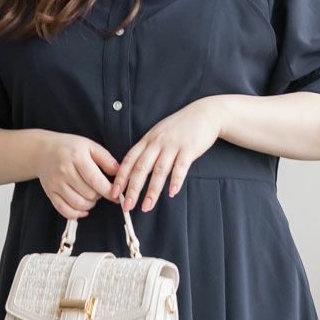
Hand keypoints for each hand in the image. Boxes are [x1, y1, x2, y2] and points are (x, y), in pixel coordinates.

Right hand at [35, 131, 119, 219]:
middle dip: (99, 196)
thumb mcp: (89, 146)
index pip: (95, 180)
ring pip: (79, 205)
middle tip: (99, 189)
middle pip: (89, 194)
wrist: (42, 151)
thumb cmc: (69, 148)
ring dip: (90, 205)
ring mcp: (56, 184)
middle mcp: (65, 171)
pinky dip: (77, 214)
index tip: (117, 196)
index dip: (109, 191)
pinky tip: (83, 209)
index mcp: (77, 157)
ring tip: (91, 196)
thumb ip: (106, 159)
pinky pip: (65, 211)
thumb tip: (119, 173)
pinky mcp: (50, 193)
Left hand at [110, 97, 225, 211]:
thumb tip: (133, 172)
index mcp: (147, 140)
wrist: (204, 113)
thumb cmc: (180, 128)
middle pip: (141, 168)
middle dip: (132, 189)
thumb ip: (147, 151)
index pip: (129, 160)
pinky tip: (172, 193)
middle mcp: (157, 142)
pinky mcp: (189, 148)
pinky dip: (176, 180)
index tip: (114, 193)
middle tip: (127, 206)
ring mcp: (173, 145)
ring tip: (147, 206)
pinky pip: (181, 167)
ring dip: (152, 190)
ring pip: (159, 170)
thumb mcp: (158, 134)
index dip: (120, 177)